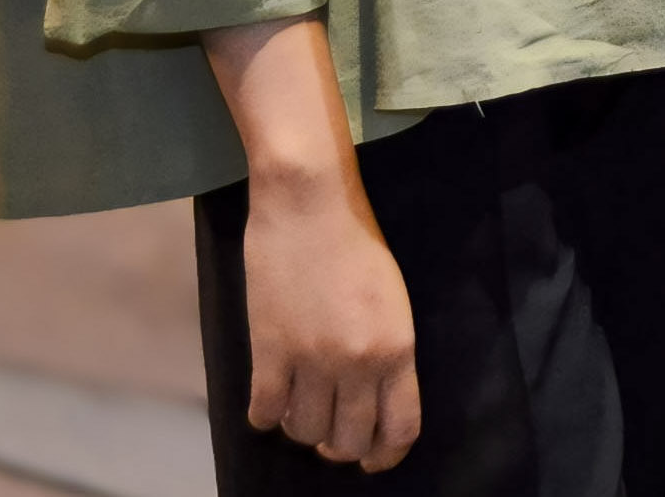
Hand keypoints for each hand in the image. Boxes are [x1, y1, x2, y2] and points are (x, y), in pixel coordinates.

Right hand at [240, 172, 420, 469]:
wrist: (310, 204)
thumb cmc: (357, 244)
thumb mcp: (392, 302)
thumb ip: (386, 354)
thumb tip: (370, 402)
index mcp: (397, 348)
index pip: (399, 429)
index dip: (386, 455)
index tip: (373, 459)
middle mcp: (358, 362)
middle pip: (348, 439)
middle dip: (340, 446)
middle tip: (330, 436)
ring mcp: (311, 359)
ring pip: (305, 431)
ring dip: (301, 429)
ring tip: (300, 410)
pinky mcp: (269, 350)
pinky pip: (265, 412)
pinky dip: (266, 416)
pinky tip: (269, 402)